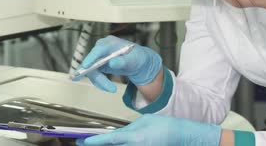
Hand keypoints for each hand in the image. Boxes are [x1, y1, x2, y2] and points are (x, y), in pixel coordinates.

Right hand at [73, 36, 161, 91]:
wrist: (139, 63)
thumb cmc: (138, 58)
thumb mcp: (134, 60)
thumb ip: (124, 61)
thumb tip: (112, 63)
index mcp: (110, 43)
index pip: (98, 50)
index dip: (91, 58)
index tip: (86, 67)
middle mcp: (102, 48)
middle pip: (92, 62)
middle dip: (98, 77)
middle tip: (110, 88)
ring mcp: (100, 56)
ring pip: (92, 70)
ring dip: (100, 81)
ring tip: (112, 89)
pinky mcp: (99, 64)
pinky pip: (95, 74)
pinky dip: (100, 82)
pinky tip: (108, 87)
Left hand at [77, 114, 221, 145]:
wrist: (182, 137)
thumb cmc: (165, 127)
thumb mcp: (144, 121)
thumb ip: (128, 129)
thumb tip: (118, 134)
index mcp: (135, 138)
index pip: (110, 140)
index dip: (94, 141)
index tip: (83, 141)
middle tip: (83, 143)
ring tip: (94, 143)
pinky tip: (113, 145)